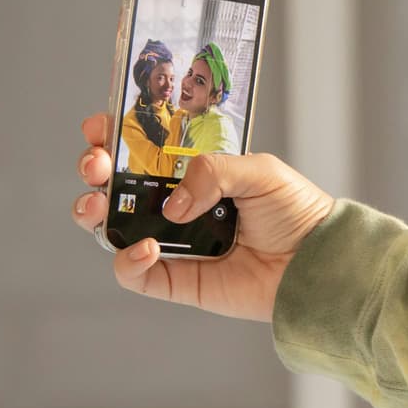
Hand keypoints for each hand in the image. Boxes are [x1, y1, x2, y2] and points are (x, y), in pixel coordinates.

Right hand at [71, 114, 335, 321]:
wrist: (315, 263)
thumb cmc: (296, 212)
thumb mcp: (259, 171)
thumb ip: (213, 171)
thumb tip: (173, 203)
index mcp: (191, 172)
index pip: (140, 149)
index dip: (113, 136)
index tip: (100, 128)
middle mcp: (175, 204)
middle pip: (114, 185)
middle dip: (93, 170)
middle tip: (96, 167)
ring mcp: (171, 241)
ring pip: (111, 227)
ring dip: (92, 212)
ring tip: (98, 205)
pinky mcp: (176, 279)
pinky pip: (134, 273)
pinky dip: (129, 261)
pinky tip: (149, 247)